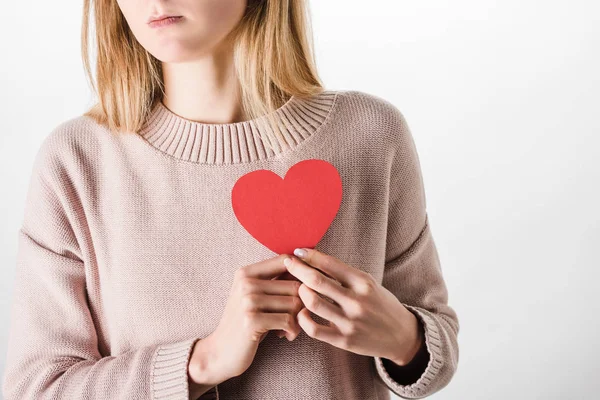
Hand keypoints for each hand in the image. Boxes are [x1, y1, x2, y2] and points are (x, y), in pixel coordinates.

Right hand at [188, 254, 303, 385]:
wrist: (221, 352)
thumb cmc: (246, 322)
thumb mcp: (256, 296)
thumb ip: (276, 281)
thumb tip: (308, 267)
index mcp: (246, 272)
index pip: (285, 260)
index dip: (301, 275)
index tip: (302, 292)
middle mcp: (246, 283)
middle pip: (295, 284)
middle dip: (302, 304)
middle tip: (295, 318)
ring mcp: (247, 301)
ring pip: (295, 302)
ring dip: (298, 319)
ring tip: (289, 328)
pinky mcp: (252, 320)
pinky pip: (289, 320)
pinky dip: (292, 330)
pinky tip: (285, 336)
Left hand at [283, 247, 423, 365]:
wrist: (402, 336)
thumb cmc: (380, 304)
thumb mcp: (369, 284)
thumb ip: (345, 275)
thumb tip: (314, 259)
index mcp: (363, 282)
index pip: (330, 263)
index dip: (310, 255)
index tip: (297, 251)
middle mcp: (356, 301)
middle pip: (317, 280)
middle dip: (298, 268)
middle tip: (287, 262)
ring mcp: (349, 322)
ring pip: (313, 302)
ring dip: (300, 292)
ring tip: (298, 288)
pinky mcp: (344, 340)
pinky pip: (314, 329)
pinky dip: (303, 318)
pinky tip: (301, 312)